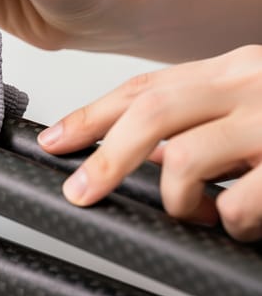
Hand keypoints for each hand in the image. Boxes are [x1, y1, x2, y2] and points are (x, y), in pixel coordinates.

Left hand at [37, 45, 261, 240]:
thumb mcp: (253, 108)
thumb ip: (200, 120)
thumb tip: (147, 153)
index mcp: (233, 70)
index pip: (145, 87)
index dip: (90, 115)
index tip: (54, 140)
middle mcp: (251, 84)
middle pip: (151, 112)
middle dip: (106, 157)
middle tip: (82, 192)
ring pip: (185, 159)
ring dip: (178, 200)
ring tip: (199, 213)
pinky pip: (235, 204)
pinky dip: (228, 224)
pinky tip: (241, 225)